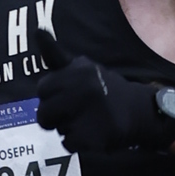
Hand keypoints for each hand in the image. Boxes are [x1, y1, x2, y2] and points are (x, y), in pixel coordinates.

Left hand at [33, 31, 174, 155]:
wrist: (138, 111)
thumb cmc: (101, 88)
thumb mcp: (80, 68)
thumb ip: (55, 55)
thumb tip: (37, 31)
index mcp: (78, 71)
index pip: (42, 89)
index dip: (51, 95)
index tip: (67, 94)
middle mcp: (84, 90)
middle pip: (44, 114)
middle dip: (55, 116)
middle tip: (75, 111)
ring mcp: (90, 115)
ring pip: (57, 129)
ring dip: (67, 128)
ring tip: (86, 120)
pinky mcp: (94, 137)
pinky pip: (68, 144)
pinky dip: (78, 143)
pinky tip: (93, 132)